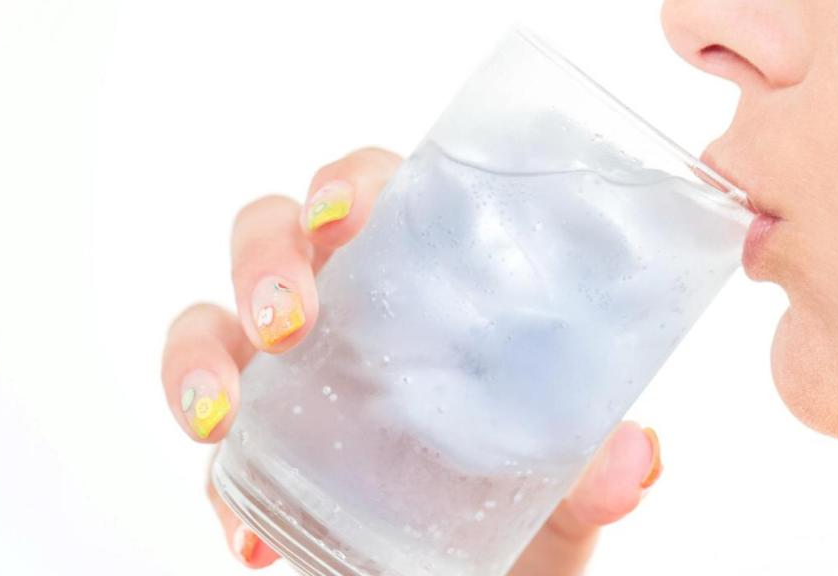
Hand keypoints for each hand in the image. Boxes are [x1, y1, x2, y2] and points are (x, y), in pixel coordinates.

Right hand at [160, 148, 663, 573]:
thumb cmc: (524, 503)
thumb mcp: (563, 489)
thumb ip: (593, 471)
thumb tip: (637, 458)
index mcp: (424, 280)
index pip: (377, 191)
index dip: (348, 181)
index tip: (343, 212)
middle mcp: (346, 308)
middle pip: (274, 232)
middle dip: (263, 260)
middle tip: (288, 321)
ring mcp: (289, 371)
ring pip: (211, 318)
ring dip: (200, 356)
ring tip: (220, 417)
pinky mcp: (256, 443)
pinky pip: (209, 440)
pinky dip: (214, 484)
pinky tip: (246, 533)